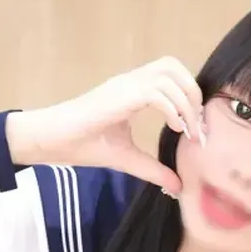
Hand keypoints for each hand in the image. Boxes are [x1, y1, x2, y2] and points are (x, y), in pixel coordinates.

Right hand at [6, 57, 203, 195]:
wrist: (54, 141)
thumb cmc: (83, 145)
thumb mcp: (126, 159)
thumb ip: (153, 169)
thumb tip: (177, 186)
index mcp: (132, 90)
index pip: (169, 77)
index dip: (187, 97)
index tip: (194, 129)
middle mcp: (131, 81)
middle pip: (173, 66)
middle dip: (192, 92)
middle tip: (196, 125)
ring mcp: (125, 85)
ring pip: (168, 74)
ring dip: (185, 100)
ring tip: (187, 128)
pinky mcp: (120, 95)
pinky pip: (156, 92)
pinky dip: (172, 108)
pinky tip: (175, 127)